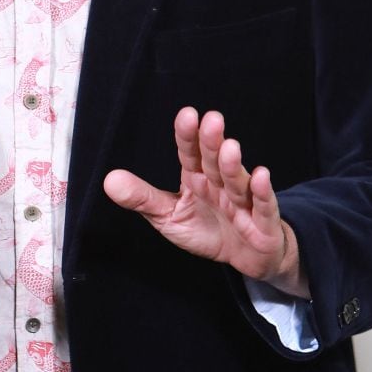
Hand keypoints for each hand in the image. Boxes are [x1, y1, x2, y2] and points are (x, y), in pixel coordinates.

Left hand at [103, 107, 307, 297]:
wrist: (246, 257)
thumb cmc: (207, 228)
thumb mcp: (168, 216)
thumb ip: (142, 198)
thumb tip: (109, 180)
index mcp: (196, 177)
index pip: (190, 152)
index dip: (188, 135)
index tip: (187, 114)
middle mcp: (219, 184)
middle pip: (214, 161)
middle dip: (212, 142)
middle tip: (212, 119)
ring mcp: (242, 202)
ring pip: (236, 181)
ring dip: (233, 165)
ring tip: (230, 147)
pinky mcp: (262, 224)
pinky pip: (262, 206)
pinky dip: (262, 192)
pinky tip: (260, 175)